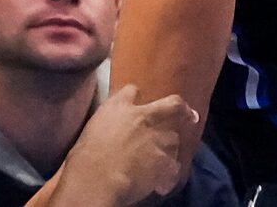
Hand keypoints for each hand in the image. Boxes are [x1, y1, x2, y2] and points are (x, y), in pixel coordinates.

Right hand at [58, 86, 197, 205]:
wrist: (96, 177)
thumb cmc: (85, 156)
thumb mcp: (92, 128)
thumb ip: (106, 122)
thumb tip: (108, 128)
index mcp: (119, 107)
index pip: (131, 91)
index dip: (135, 96)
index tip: (139, 99)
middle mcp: (143, 117)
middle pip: (171, 106)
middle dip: (182, 110)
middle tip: (191, 115)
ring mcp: (156, 138)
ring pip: (174, 139)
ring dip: (170, 150)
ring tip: (164, 162)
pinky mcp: (163, 161)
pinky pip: (174, 168)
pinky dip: (169, 177)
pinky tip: (162, 186)